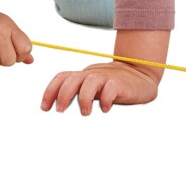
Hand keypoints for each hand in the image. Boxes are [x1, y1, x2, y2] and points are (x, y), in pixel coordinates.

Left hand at [40, 61, 158, 114]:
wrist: (141, 73)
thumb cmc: (112, 84)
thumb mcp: (92, 86)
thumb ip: (78, 92)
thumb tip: (58, 108)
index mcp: (83, 75)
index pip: (62, 77)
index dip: (50, 91)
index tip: (44, 108)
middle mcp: (92, 74)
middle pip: (72, 78)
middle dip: (62, 95)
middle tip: (60, 111)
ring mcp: (107, 78)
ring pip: (90, 81)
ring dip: (84, 98)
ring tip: (86, 112)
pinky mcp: (121, 84)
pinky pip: (111, 88)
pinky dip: (106, 99)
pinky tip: (106, 108)